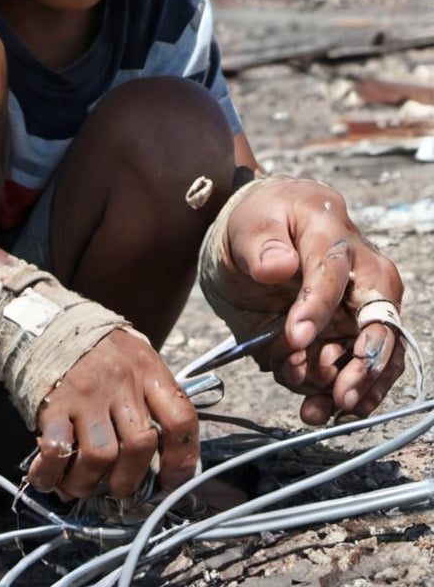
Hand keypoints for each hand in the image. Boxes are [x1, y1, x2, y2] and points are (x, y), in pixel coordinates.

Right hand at [26, 329, 198, 499]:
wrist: (48, 324)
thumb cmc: (97, 350)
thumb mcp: (136, 359)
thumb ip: (150, 398)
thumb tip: (161, 456)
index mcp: (148, 370)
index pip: (180, 419)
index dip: (181, 460)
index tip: (170, 482)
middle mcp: (121, 381)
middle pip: (139, 447)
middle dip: (129, 480)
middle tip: (117, 488)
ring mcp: (86, 394)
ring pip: (100, 458)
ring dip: (90, 483)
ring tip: (82, 485)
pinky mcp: (54, 404)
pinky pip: (57, 453)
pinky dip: (52, 476)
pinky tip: (50, 478)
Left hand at [219, 177, 404, 423]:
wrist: (260, 235)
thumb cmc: (261, 220)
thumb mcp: (251, 222)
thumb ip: (261, 244)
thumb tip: (277, 267)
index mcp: (335, 237)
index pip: (332, 276)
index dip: (316, 308)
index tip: (295, 336)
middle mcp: (361, 277)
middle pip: (379, 324)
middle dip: (364, 364)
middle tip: (340, 394)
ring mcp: (357, 311)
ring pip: (374, 358)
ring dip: (350, 389)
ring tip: (315, 408)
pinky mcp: (344, 337)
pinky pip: (351, 372)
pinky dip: (336, 395)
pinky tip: (314, 406)